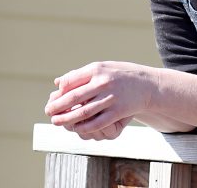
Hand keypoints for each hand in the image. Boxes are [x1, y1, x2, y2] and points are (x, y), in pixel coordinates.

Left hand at [44, 61, 160, 135]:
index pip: (71, 81)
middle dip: (58, 106)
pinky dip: (85, 127)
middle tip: (48, 112)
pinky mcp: (118, 111)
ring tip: (56, 122)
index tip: (51, 98)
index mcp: (96, 70)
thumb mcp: (101, 68)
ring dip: (67, 119)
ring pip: (84, 112)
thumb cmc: (120, 75)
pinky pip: (98, 122)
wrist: (148, 85)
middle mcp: (103, 83)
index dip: (59, 91)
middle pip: (74, 97)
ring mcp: (111, 98)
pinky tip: (76, 129)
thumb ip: (80, 75)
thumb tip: (58, 83)